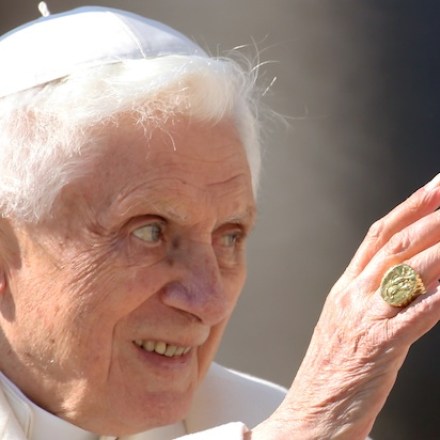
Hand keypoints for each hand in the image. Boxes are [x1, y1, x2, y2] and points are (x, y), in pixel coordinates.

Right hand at [251, 173, 439, 439]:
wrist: (311, 412)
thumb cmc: (331, 368)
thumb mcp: (346, 320)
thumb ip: (372, 294)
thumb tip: (407, 272)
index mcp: (345, 287)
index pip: (377, 234)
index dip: (409, 207)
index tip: (434, 187)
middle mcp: (352, 295)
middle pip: (395, 244)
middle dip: (431, 214)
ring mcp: (363, 318)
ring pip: (408, 272)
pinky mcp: (379, 346)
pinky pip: (416, 314)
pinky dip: (439, 296)